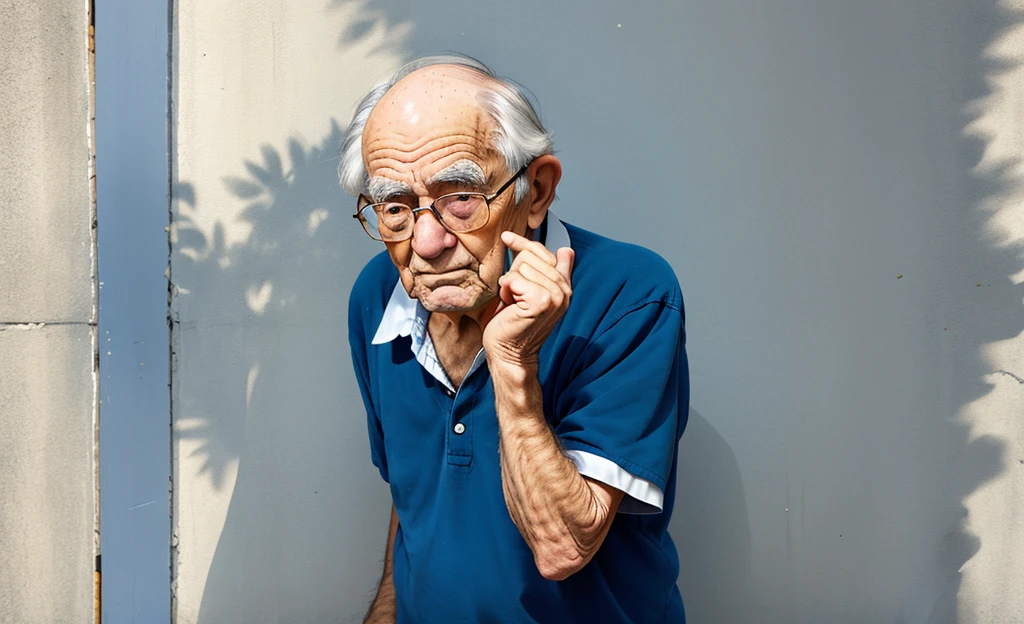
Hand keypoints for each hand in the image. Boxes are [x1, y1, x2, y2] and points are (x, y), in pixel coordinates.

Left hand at [483, 231, 574, 367]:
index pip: (543, 250)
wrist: (509, 353)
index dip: (522, 243)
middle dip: (514, 274)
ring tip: (514, 303)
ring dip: (510, 285)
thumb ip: (548, 271)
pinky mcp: (541, 302)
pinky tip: (511, 306)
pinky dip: (506, 291)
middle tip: (515, 297)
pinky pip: (515, 279)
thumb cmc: (515, 323)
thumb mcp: (532, 291)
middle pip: (529, 256)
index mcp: (564, 285)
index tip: (507, 238)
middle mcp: (564, 290)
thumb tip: (567, 250)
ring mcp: (555, 296)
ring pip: (521, 267)